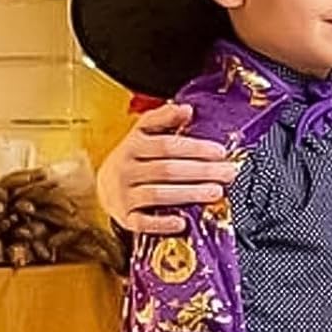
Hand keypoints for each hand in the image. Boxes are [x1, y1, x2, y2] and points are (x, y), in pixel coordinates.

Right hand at [96, 103, 239, 234]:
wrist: (104, 186)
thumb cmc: (135, 158)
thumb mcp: (143, 134)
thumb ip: (164, 119)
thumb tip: (187, 109)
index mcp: (133, 145)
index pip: (166, 145)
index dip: (195, 148)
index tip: (220, 152)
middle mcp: (126, 169)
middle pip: (167, 169)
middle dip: (201, 171)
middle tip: (227, 173)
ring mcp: (124, 194)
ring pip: (158, 194)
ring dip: (189, 194)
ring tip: (216, 192)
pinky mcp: (125, 217)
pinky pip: (143, 222)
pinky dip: (162, 223)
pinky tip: (182, 222)